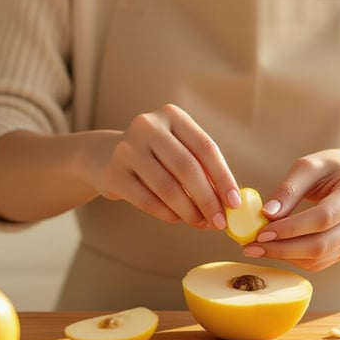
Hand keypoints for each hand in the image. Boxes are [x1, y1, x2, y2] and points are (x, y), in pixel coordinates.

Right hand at [94, 104, 240, 228]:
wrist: (104, 157)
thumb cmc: (155, 157)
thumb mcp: (178, 150)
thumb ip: (202, 169)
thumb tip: (230, 202)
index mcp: (172, 115)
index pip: (205, 148)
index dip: (223, 177)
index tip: (235, 203)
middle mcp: (148, 126)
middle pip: (187, 167)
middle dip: (208, 199)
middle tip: (220, 222)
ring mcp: (127, 148)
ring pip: (167, 187)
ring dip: (189, 211)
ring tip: (201, 223)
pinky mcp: (113, 173)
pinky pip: (147, 200)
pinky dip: (167, 214)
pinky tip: (177, 218)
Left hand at [245, 149, 339, 270]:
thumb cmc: (332, 168)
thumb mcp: (310, 166)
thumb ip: (288, 189)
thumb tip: (266, 214)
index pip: (323, 217)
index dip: (291, 228)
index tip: (261, 232)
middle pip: (322, 245)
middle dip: (283, 249)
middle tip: (252, 246)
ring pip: (320, 258)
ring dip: (285, 256)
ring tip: (258, 248)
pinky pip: (320, 262)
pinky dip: (295, 258)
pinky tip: (275, 249)